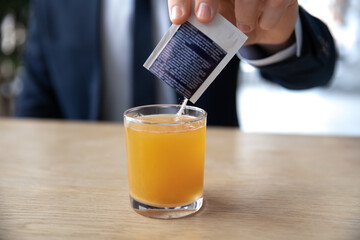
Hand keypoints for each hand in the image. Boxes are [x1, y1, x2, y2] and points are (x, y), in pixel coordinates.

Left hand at [168, 0, 297, 50]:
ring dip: (245, 11)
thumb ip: (205, 24)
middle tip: (204, 17)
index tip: (178, 18)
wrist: (267, 24)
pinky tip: (264, 23)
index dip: (181, 1)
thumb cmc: (236, 21)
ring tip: (244, 27)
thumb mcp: (219, 25)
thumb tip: (189, 32)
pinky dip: (268, 18)